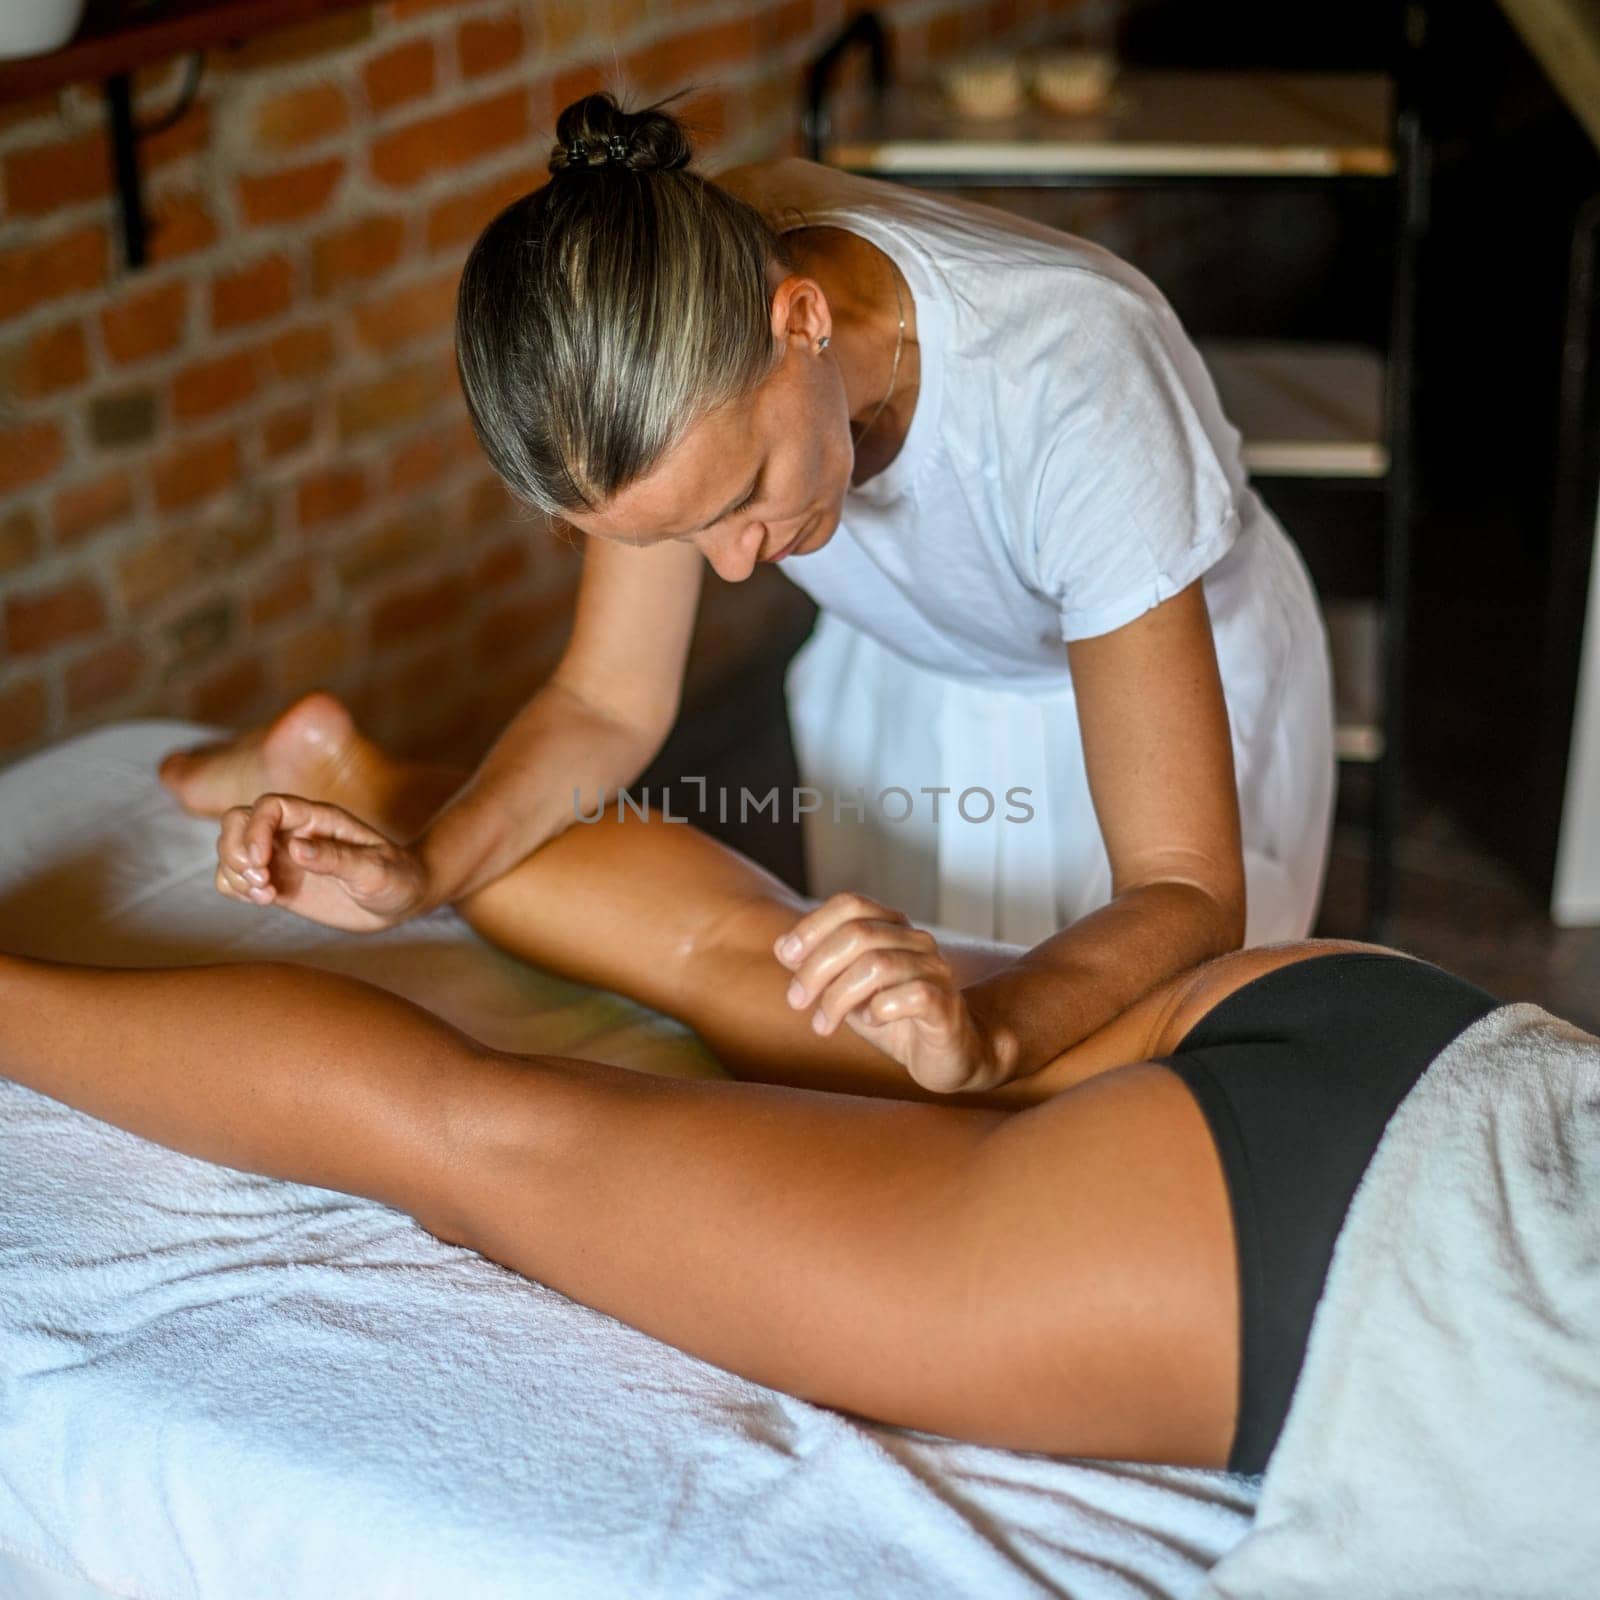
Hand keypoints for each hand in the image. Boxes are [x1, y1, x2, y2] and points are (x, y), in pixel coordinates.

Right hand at [213, 794, 429, 932]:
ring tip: (265, 896)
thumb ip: (337, 859)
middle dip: (235, 849)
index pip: (269, 806)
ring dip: (233, 871)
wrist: (402, 898)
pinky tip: (263, 900)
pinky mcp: (278, 880)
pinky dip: (234, 887)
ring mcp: (282, 856)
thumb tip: (295, 848)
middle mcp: (294, 831)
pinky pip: (236, 876)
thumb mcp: (374, 871)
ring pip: (231, 848)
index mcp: (319, 818)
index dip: (255, 829)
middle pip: (238, 820)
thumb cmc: (397, 878)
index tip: (260, 862)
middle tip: (260, 881)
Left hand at [772, 892, 1007, 1093]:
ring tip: (824, 1023)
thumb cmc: (895, 1018)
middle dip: (816, 969)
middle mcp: (917, 941)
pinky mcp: (945, 1005)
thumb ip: (819, 967)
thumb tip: (783, 947)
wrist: (950, 1054)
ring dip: (838, 997)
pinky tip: (871, 1022)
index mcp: (893, 928)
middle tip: (797, 1002)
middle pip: (857, 934)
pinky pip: (909, 995)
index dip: (813, 926)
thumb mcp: (846, 990)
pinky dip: (878, 1010)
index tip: (786, 956)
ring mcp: (936, 971)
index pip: (850, 904)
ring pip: (877, 965)